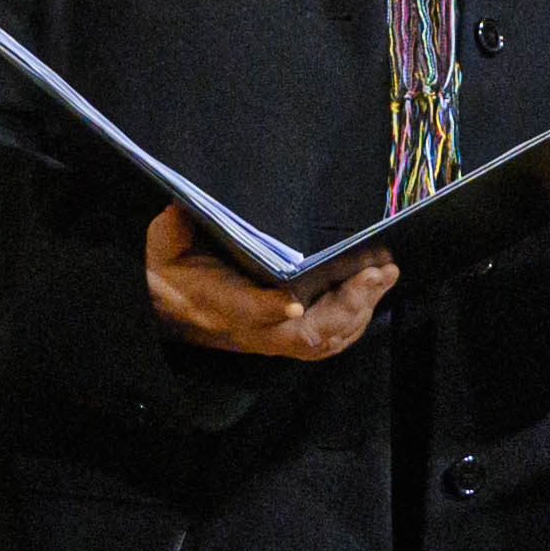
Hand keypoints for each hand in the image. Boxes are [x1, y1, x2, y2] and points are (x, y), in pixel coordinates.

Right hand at [145, 202, 396, 364]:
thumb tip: (180, 211)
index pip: (244, 312)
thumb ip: (171, 231)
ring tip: (386, 275)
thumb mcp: (163, 247)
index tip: (291, 302)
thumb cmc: (169, 270)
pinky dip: (356, 320)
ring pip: (324, 339)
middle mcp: (250, 330)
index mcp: (217, 305)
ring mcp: (271, 338)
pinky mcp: (285, 336)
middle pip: (305, 334)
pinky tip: (374, 292)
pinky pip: (328, 340)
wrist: (166, 305)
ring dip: (360, 310)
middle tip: (376, 273)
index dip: (267, 310)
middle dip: (346, 306)